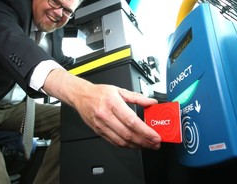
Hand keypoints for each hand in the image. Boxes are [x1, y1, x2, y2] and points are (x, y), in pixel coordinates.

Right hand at [44, 68, 160, 149]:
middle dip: (144, 141)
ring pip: (121, 141)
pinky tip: (134, 144)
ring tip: (148, 145)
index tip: (155, 135)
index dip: (145, 131)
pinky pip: (114, 142)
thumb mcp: (120, 90)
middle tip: (155, 143)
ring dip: (137, 145)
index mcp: (112, 103)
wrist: (81, 96)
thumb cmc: (99, 93)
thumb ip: (138, 97)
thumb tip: (151, 102)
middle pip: (128, 134)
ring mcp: (101, 126)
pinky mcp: (99, 132)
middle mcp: (105, 116)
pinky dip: (126, 146)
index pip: (131, 121)